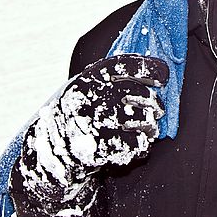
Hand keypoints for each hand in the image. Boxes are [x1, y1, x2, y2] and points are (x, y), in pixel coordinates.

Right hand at [28, 55, 167, 187]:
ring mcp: (95, 123)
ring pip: (143, 119)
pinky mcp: (101, 148)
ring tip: (148, 127)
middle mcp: (91, 97)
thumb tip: (153, 71)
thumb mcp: (86, 89)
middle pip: (140, 94)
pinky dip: (143, 145)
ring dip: (151, 125)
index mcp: (88, 79)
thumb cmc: (78, 114)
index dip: (149, 68)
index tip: (163, 75)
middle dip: (154, 102)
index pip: (125, 64)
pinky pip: (138, 144)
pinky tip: (137, 144)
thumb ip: (111, 79)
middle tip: (157, 108)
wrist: (53, 152)